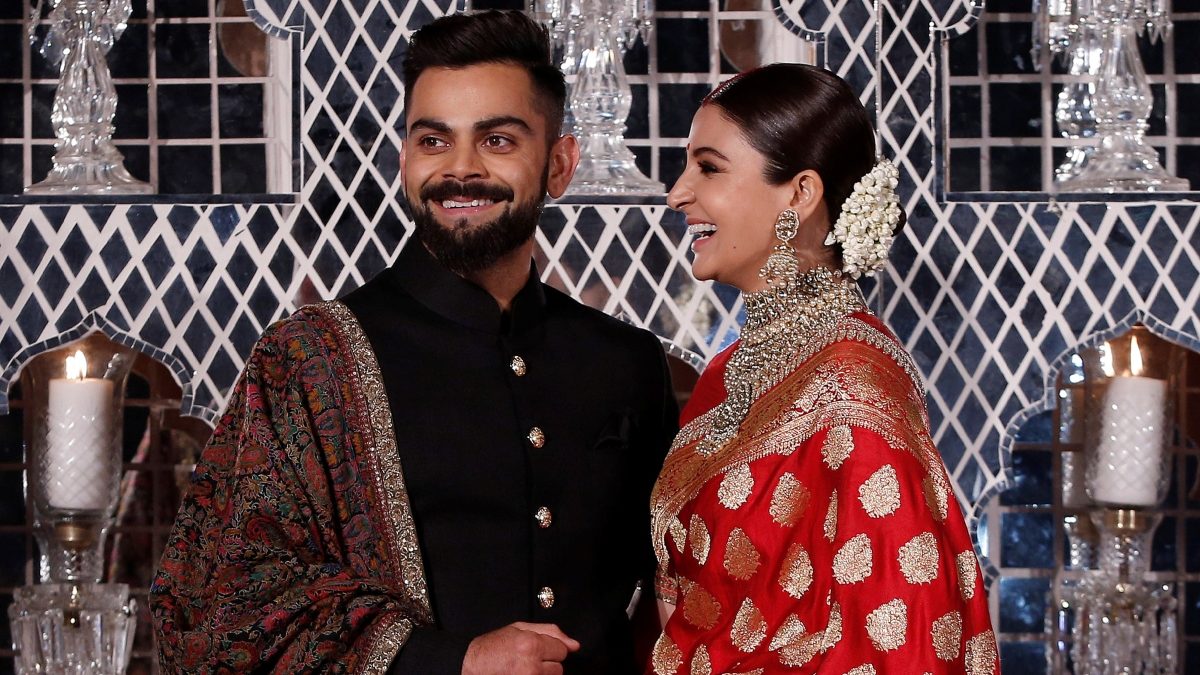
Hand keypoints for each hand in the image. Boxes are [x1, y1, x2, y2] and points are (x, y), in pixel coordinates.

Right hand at [462, 622, 579, 674]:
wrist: (473, 666)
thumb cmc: (494, 647)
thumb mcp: (520, 629)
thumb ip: (551, 633)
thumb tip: (575, 645)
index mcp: (531, 645)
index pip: (562, 650)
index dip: (550, 648)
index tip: (537, 648)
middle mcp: (532, 666)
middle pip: (559, 668)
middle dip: (547, 663)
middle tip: (528, 659)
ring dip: (542, 674)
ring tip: (523, 668)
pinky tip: (522, 674)